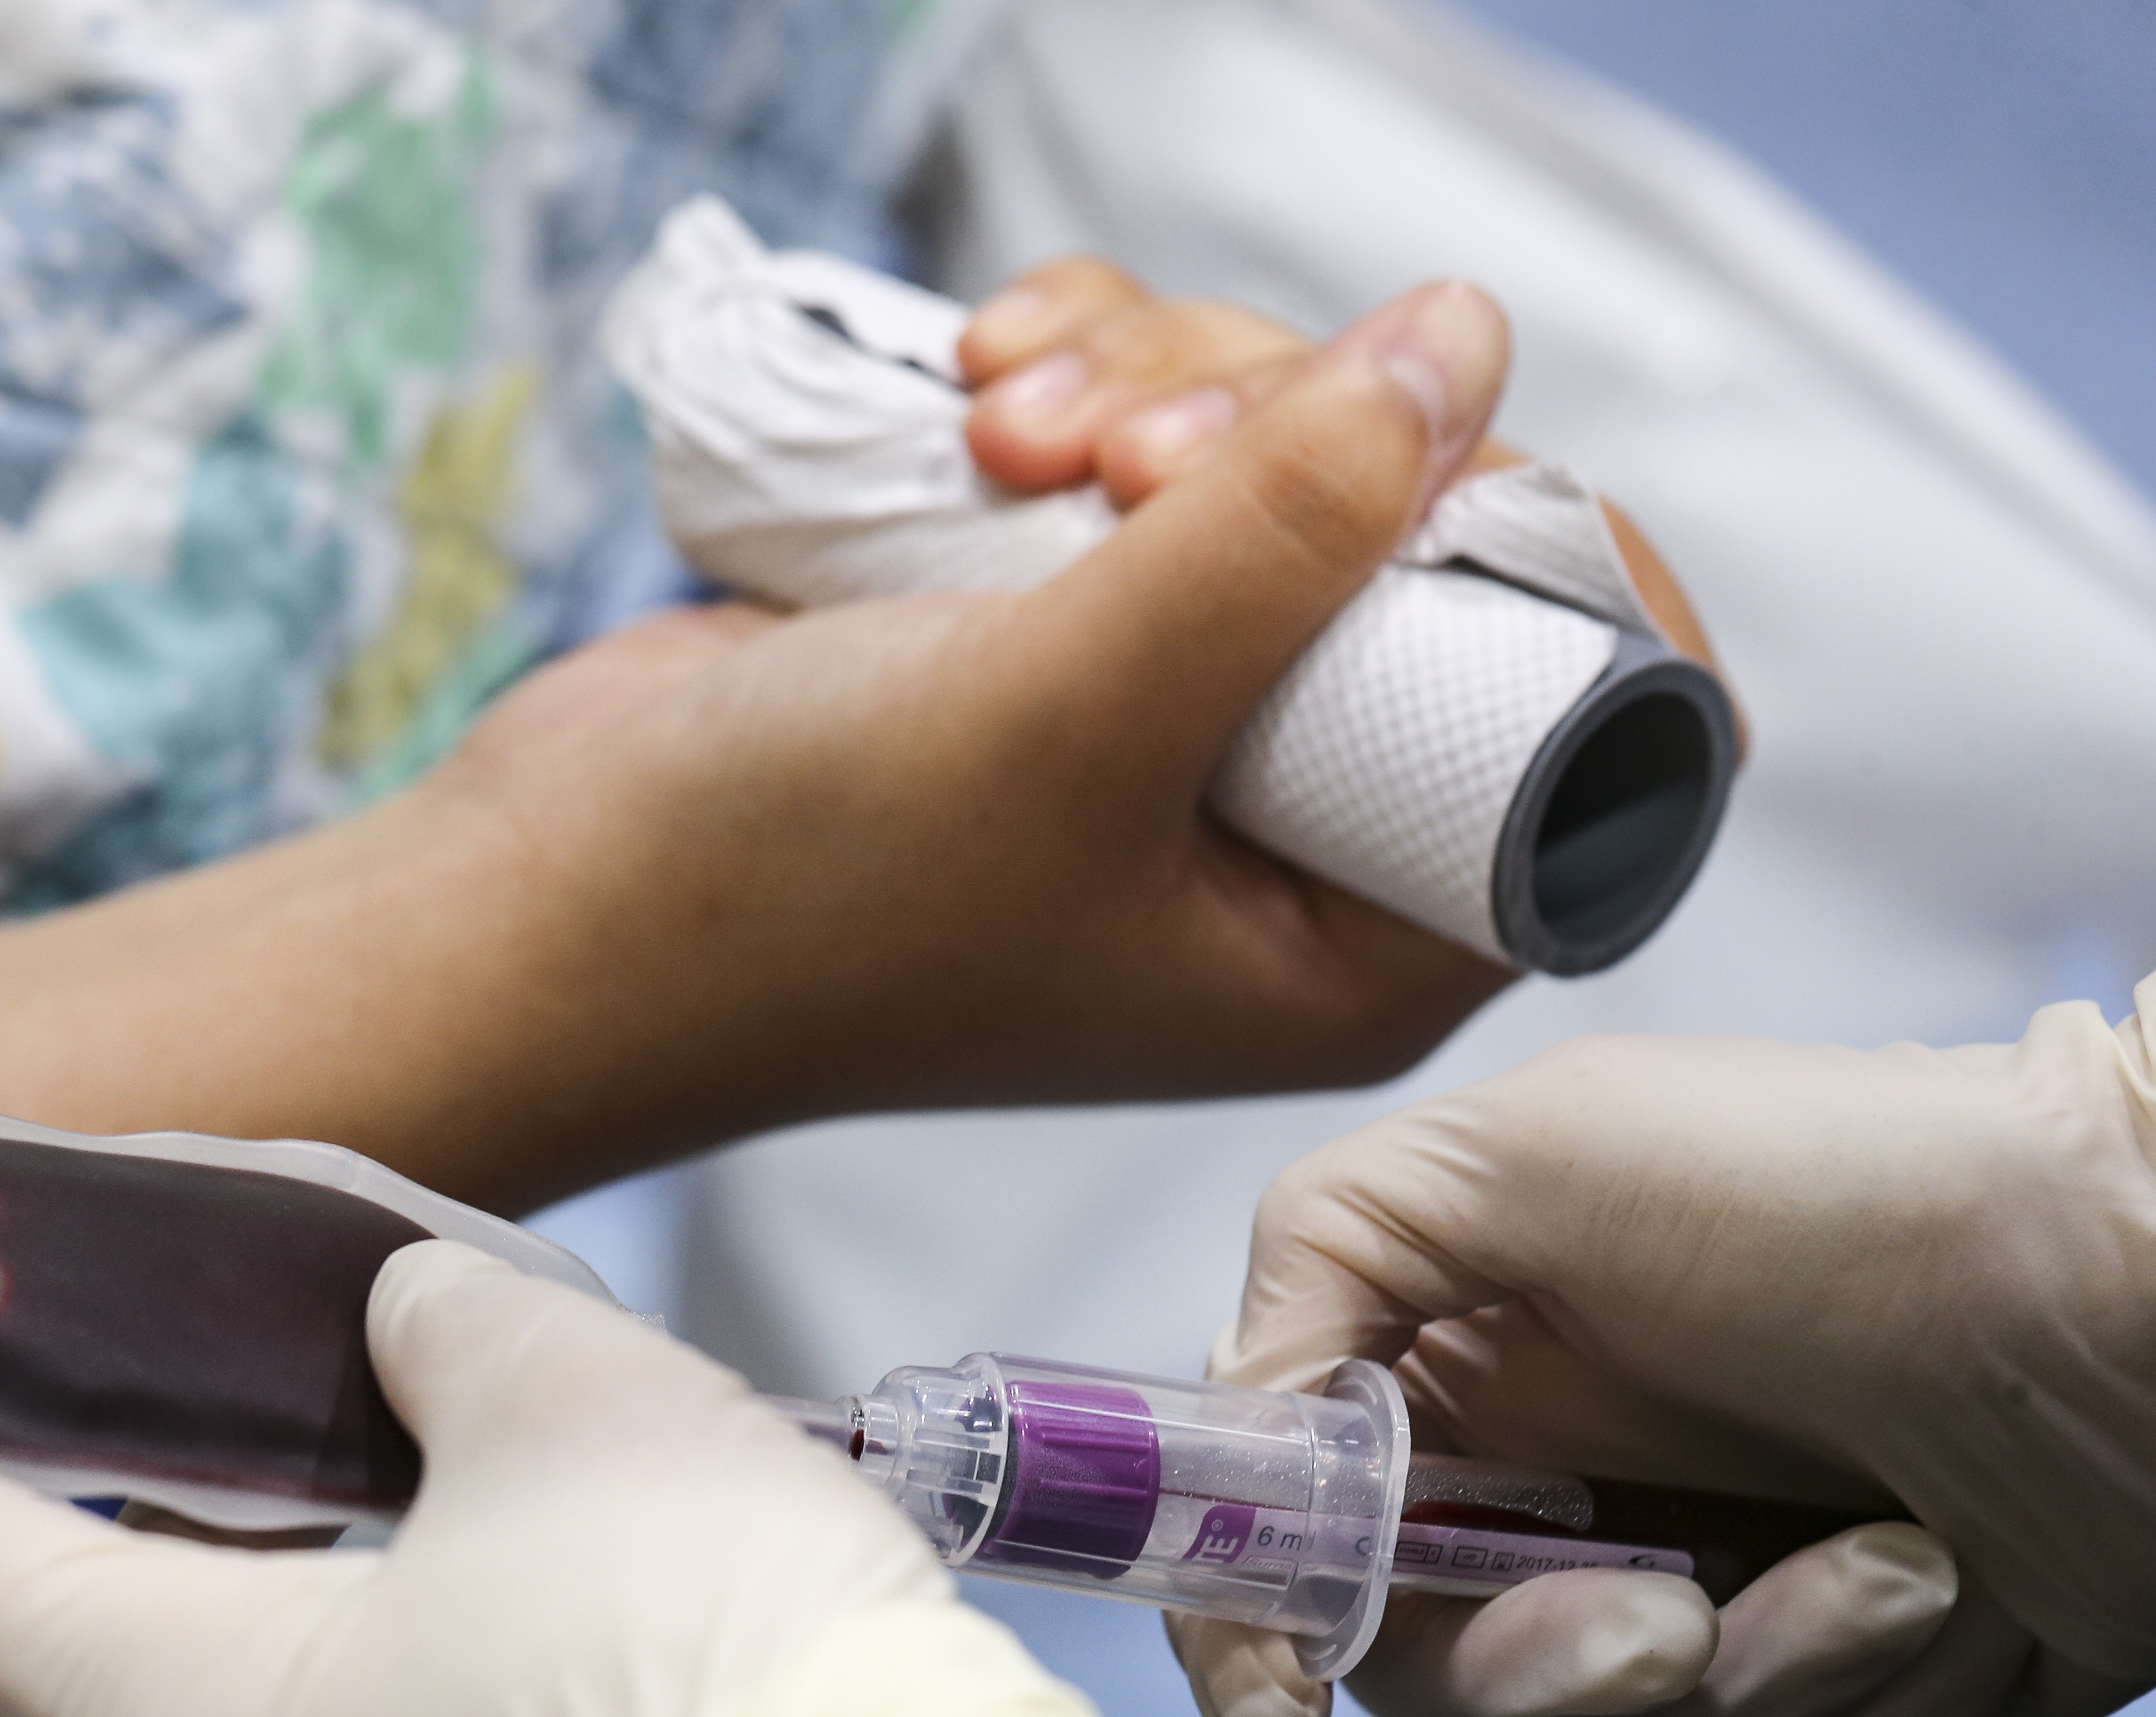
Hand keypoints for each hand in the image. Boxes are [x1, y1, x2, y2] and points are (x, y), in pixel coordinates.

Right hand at [436, 280, 1527, 1176]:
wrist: (552, 903)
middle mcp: (1286, 827)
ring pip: (1277, 452)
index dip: (1550, 561)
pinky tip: (972, 395)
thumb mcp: (1075, 715)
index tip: (1417, 460)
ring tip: (1001, 427)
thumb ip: (1290, 529)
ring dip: (1152, 381)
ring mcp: (1166, 715)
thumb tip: (1466, 340)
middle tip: (1121, 459)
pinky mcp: (1052, 623)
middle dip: (1292, 431)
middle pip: (1435, 537)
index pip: (1603, 731)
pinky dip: (1076, 381)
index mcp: (1355, 936)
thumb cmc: (803, 894)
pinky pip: (1143, 437)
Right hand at [1177, 870, 2155, 1716]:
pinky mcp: (1855, 1688)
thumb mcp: (1527, 1148)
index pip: (1292, 1538)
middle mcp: (1569, 1495)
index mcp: (1468, 1374)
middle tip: (1667, 1607)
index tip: (1283, 1684)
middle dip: (1551, 1663)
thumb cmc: (1841, 1188)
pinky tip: (1957, 1588)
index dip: (1255, 1624)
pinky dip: (1876, 1708)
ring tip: (1896, 1551)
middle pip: (1447, 1680)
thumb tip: (1229, 1427)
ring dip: (1764, 1673)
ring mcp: (1713, 1597)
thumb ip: (1319, 1260)